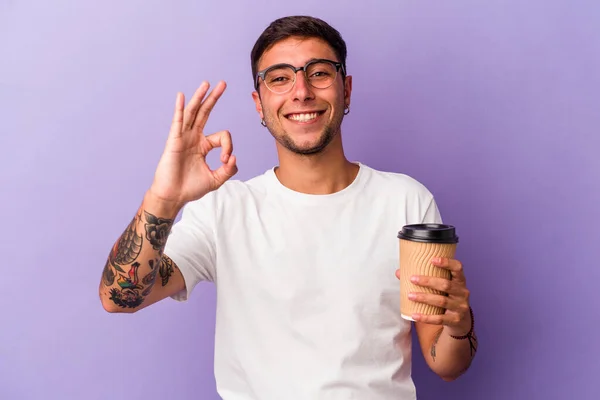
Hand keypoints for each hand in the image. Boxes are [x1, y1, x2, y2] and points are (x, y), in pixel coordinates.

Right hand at [148, 81, 237, 209]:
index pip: (223, 136)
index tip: (226, 160)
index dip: (228, 146)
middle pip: (205, 113)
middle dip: (214, 98)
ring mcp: (183, 138)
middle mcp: (193, 138)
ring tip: (206, 84)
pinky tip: (182, 97)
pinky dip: (180, 109)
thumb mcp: (216, 179)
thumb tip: (234, 157)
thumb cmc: (191, 188)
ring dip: (199, 98)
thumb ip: (228, 170)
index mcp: (204, 145)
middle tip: (222, 84)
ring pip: (192, 113)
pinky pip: (177, 122)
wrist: (174, 196)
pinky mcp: (174, 141)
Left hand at [395, 257, 471, 334]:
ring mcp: (460, 307)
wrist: (461, 322)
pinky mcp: (455, 320)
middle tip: (412, 279)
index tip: (432, 260)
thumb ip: (425, 279)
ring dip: (424, 298)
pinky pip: (439, 319)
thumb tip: (399, 272)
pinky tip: (414, 315)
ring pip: (442, 301)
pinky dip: (426, 317)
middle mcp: (462, 293)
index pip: (458, 268)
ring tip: (410, 296)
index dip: (447, 263)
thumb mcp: (442, 288)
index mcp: (460, 281)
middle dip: (428, 281)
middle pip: (446, 285)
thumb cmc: (448, 298)